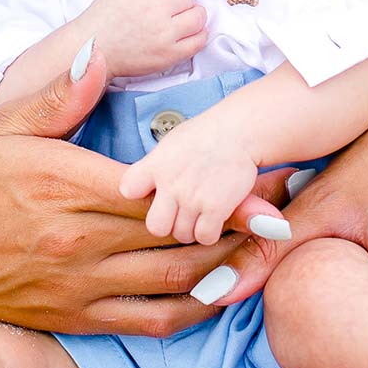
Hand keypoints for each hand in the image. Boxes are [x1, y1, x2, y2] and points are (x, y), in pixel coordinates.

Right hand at [0, 43, 251, 336]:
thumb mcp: (7, 124)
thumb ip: (62, 95)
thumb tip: (101, 55)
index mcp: (68, 186)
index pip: (162, 192)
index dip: (220, 191)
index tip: (266, 185)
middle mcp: (78, 241)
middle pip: (179, 238)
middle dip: (238, 228)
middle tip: (285, 218)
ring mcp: (78, 286)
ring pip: (171, 284)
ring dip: (225, 271)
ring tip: (267, 256)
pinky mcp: (73, 318)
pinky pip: (146, 323)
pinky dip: (189, 312)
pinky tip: (219, 296)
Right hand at [86, 0, 206, 77]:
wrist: (93, 50)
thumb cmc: (102, 20)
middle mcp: (156, 9)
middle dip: (181, 1)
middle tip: (171, 8)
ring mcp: (164, 33)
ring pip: (198, 16)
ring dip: (193, 16)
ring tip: (184, 20)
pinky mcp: (169, 54)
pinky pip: (198, 41)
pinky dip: (198, 36)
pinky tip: (189, 34)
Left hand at [119, 116, 267, 245]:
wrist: (239, 131)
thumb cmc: (206, 135)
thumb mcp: (171, 143)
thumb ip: (156, 166)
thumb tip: (146, 184)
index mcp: (156, 164)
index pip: (128, 189)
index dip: (139, 196)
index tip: (154, 193)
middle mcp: (171, 183)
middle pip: (156, 226)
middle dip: (169, 225)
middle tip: (181, 215)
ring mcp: (192, 197)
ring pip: (183, 235)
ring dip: (193, 229)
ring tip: (202, 212)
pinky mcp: (216, 208)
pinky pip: (205, 236)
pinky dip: (211, 233)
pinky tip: (216, 218)